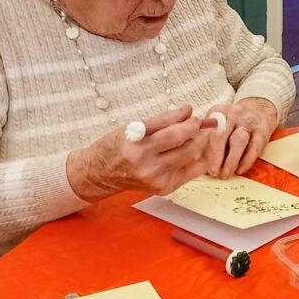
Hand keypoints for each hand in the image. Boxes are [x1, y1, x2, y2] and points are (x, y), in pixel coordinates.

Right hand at [67, 105, 210, 201]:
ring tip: (192, 136)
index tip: (191, 114)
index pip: (174, 133)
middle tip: (195, 124)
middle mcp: (148, 167)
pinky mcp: (164, 188)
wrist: (101, 173)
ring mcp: (157, 180)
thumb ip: (163, 119)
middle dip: (196, 132)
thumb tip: (187, 111)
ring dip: (198, 144)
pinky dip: (195, 159)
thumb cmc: (116, 146)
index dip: (188, 121)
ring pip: (192, 158)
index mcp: (137, 148)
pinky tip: (188, 151)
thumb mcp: (134, 127)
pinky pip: (191, 172)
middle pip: (187, 147)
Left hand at [204, 98, 278, 177]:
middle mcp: (233, 114)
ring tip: (225, 174)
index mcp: (218, 112)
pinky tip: (240, 170)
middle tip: (212, 172)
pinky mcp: (263, 130)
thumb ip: (208, 136)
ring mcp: (249, 122)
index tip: (196, 163)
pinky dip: (247, 160)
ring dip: (231, 160)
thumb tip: (197, 161)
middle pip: (221, 135)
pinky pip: (255, 146)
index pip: (206, 130)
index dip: (200, 148)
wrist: (260, 107)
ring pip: (238, 141)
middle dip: (215, 155)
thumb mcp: (220, 120)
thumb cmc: (235, 121)